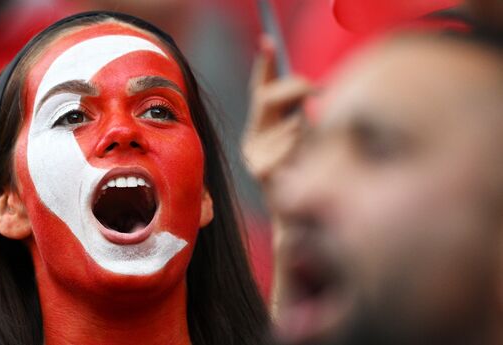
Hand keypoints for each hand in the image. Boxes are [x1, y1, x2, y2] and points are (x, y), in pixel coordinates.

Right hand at [242, 36, 312, 181]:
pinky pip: (291, 145)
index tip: (267, 41)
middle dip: (295, 87)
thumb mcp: (305, 141)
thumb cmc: (306, 177)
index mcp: (261, 128)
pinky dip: (304, 151)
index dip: (263, 65)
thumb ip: (302, 115)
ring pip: (289, 123)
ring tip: (315, 154)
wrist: (297, 216)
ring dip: (308, 132)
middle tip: (319, 89)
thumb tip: (311, 89)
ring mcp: (253, 154)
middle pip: (267, 98)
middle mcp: (251, 138)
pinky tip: (306, 168)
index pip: (259, 88)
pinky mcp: (260, 169)